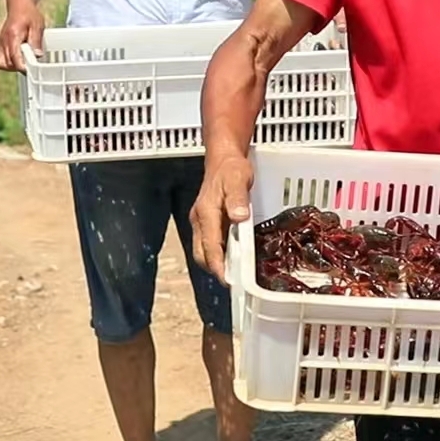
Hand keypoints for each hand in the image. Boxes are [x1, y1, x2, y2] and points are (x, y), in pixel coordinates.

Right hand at [0, 5, 44, 70]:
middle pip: (6, 64)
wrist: (19, 6)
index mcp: (12, 36)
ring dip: (12, 66)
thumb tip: (37, 56)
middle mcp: (3, 41)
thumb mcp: (37, 26)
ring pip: (1, 64)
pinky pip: (1, 59)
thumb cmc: (29, 15)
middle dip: (17, 67)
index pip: (14, 57)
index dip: (22, 67)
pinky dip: (10, 61)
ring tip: (24, 60)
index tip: (31, 70)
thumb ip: (36, 41)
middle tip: (29, 65)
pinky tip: (20, 55)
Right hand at [192, 153, 254, 283]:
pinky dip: (218, 253)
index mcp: (206, 212)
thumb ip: (238, 199)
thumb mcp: (238, 179)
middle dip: (215, 269)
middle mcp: (200, 220)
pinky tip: (233, 257)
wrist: (223, 159)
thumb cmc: (231, 168)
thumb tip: (239, 218)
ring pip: (204, 250)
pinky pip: (209, 243)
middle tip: (233, 282)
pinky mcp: (207, 222)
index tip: (227, 280)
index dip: (218, 265)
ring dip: (216, 263)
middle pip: (202, 253)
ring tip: (234, 273)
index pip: (209, 245)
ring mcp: (202, 222)